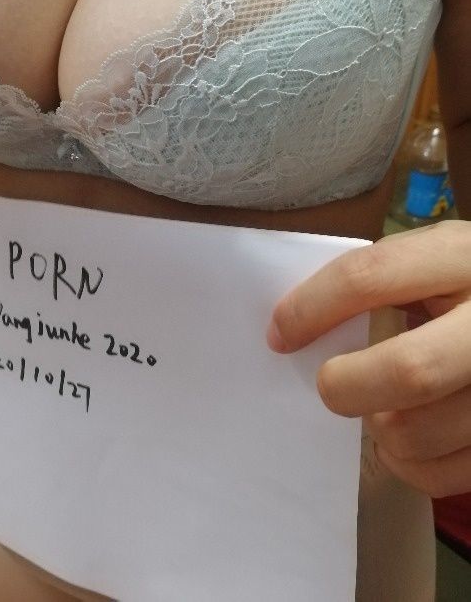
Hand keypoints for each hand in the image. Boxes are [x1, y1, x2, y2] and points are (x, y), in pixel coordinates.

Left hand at [265, 220, 470, 497]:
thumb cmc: (466, 285)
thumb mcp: (434, 258)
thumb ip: (379, 280)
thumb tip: (294, 328)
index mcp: (463, 257)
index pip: (370, 278)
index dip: (311, 308)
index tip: (279, 334)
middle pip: (410, 371)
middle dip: (346, 385)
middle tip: (329, 384)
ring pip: (417, 432)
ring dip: (378, 426)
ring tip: (380, 406)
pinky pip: (439, 475)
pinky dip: (408, 463)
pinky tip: (411, 434)